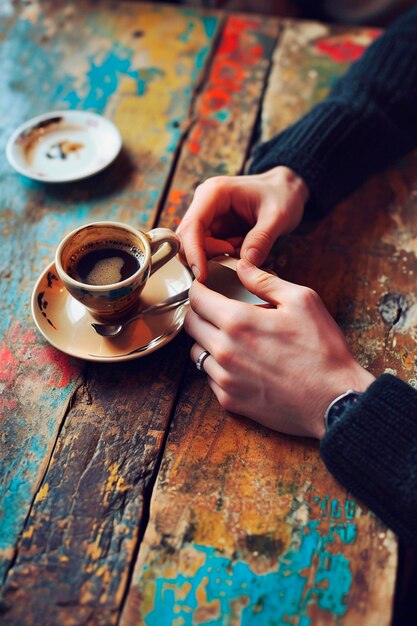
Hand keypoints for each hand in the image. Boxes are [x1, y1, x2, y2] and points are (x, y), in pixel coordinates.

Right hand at [177, 166, 308, 280]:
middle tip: (234, 256)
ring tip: (242, 248)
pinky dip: (223, 257)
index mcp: (214, 193)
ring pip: (197, 248)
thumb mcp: (278, 216)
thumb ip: (262, 239)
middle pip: (189, 239)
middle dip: (207, 256)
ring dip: (216, 257)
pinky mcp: (215, 230)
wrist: (287, 190)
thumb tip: (245, 265)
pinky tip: (242, 249)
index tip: (202, 274)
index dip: (193, 252)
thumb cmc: (282, 195)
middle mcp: (205, 204)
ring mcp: (209, 218)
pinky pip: (210, 251)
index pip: (192, 225)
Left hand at [185, 259, 374, 437]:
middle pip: (190, 325)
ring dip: (207, 341)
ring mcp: (224, 378)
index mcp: (238, 322)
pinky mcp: (229, 400)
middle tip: (215, 309)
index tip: (203, 286)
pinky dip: (218, 367)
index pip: (197, 299)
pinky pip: (209, 377)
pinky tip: (240, 363)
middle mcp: (224, 350)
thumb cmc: (322, 350)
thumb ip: (265, 281)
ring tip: (230, 338)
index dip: (197, 288)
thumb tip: (242, 266)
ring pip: (196, 352)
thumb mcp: (301, 301)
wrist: (333, 401)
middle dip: (199, 312)